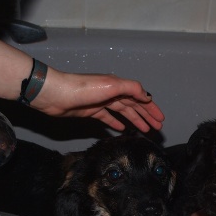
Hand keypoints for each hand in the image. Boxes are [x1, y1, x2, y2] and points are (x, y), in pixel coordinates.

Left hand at [32, 69, 164, 131]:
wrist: (55, 94)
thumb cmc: (82, 88)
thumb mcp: (111, 85)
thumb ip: (131, 89)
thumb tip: (147, 96)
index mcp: (117, 85)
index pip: (140, 97)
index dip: (151, 108)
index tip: (160, 119)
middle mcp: (111, 92)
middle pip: (133, 105)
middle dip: (146, 116)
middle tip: (156, 127)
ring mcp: (101, 102)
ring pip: (123, 112)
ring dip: (134, 120)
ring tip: (144, 130)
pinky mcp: (91, 111)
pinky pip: (108, 118)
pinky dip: (116, 123)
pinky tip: (122, 129)